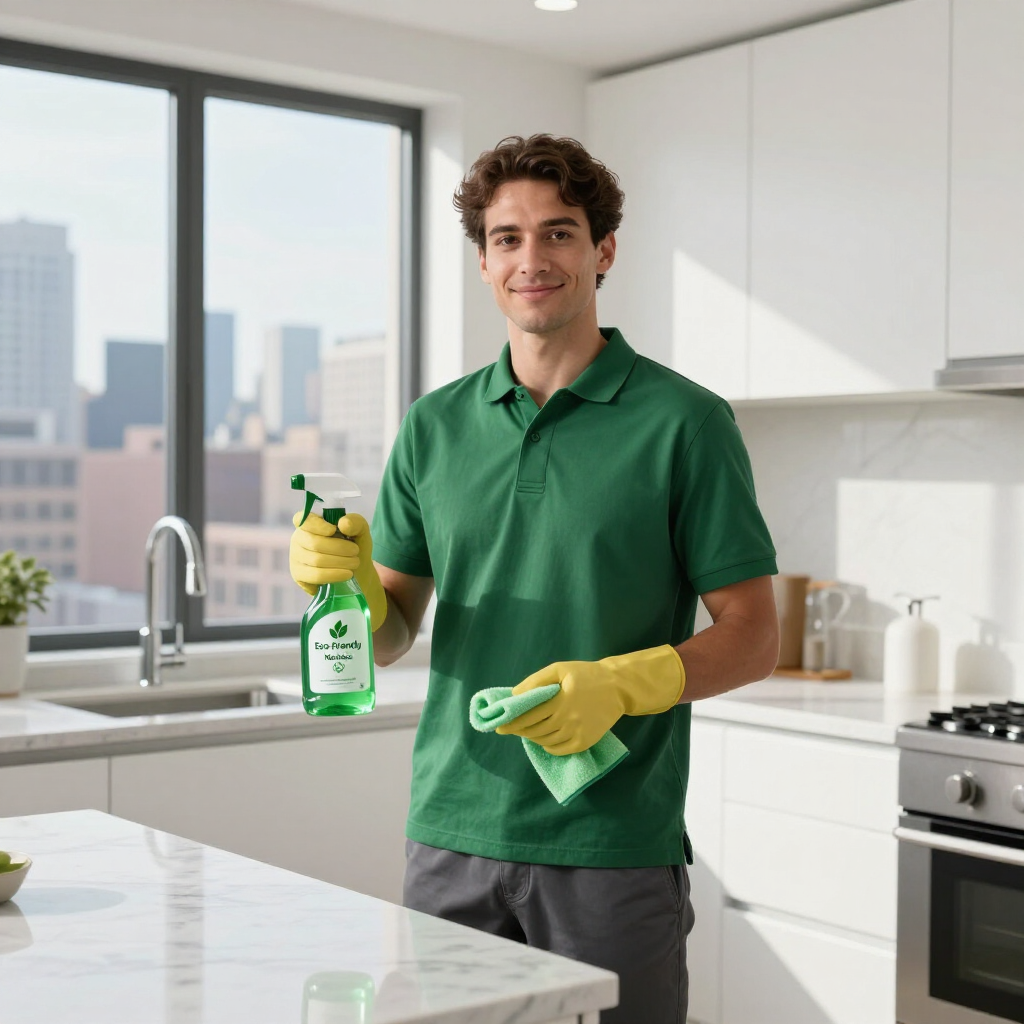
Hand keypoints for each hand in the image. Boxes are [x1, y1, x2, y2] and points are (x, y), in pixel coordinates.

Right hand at [289, 512, 387, 629]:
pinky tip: (347, 574)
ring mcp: (295, 557)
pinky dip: (334, 575)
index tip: (334, 530)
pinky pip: (315, 576)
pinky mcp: (298, 574)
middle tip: (355, 552)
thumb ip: (355, 522)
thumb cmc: (354, 545)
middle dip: (340, 548)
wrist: (356, 570)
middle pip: (315, 543)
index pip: (303, 519)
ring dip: (341, 562)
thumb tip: (343, 523)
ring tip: (355, 563)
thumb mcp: (360, 530)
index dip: (317, 525)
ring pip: (316, 561)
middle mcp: (298, 538)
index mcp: (309, 522)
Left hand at [496, 645, 684, 754]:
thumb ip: (536, 681)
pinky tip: (544, 739)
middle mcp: (568, 720)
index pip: (529, 716)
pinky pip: (559, 750)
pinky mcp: (585, 742)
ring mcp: (577, 734)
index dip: (512, 722)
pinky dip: (547, 746)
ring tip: (526, 730)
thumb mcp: (560, 669)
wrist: (618, 688)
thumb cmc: (586, 675)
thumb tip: (514, 694)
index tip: (499, 725)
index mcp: (561, 701)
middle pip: (534, 731)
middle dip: (518, 730)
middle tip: (508, 728)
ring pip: (545, 741)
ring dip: (532, 737)